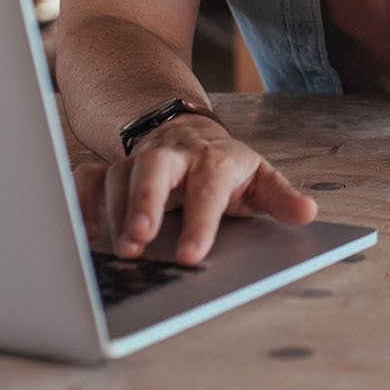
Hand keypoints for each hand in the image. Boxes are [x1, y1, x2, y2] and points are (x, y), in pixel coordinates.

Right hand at [72, 114, 315, 264]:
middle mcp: (173, 157)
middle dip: (144, 201)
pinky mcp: (110, 169)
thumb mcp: (259, 179)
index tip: (192, 256)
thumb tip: (308, 213)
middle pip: (153, 169)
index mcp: (214, 160)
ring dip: (114, 213)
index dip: (200, 221)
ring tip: (119, 249)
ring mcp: (138, 161)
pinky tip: (86, 234)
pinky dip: (81, 203)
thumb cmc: (225, 168)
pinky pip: (87, 179)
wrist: (187, 133)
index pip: (208, 188)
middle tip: (140, 240)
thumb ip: (281, 199)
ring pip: (117, 176)